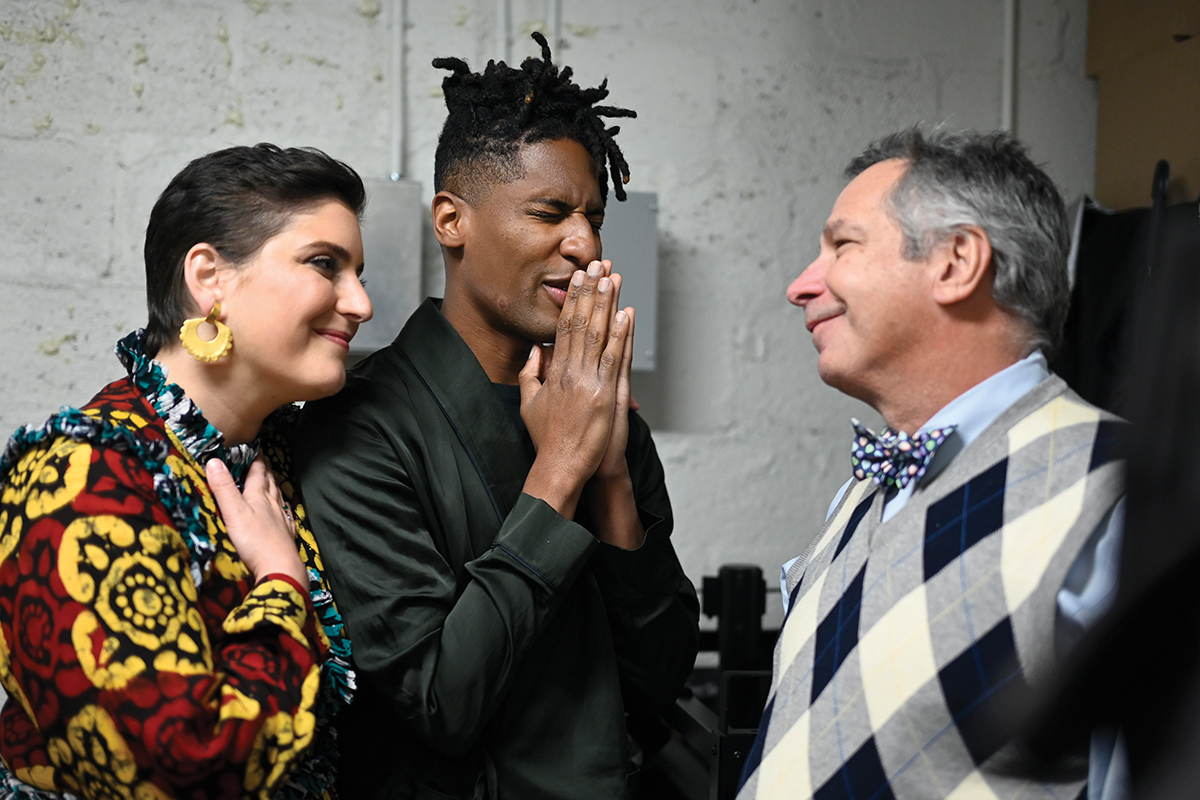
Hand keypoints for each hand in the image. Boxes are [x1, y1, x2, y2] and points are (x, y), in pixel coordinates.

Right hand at [206, 456, 306, 586]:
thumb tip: (213, 461)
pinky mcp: (285, 534)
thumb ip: (223, 488)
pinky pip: (285, 515)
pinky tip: (284, 510)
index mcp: (259, 497)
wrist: (279, 567)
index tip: (256, 447)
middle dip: (266, 470)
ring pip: (278, 497)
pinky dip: (283, 508)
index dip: (257, 459)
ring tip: (273, 480)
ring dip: (275, 486)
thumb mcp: (233, 512)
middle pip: (270, 483)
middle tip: (265, 460)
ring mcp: (281, 520)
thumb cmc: (254, 540)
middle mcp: (272, 505)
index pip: (258, 472)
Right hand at [519, 260, 631, 518]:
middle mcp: (571, 372)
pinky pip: (615, 358)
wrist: (560, 465)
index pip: (564, 326)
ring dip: (608, 304)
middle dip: (591, 291)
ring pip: (600, 334)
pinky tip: (627, 313)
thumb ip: (531, 375)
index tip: (578, 278)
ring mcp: (590, 382)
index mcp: (554, 372)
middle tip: (597, 265)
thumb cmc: (546, 438)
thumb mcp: (529, 403)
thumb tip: (535, 352)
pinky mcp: (606, 395)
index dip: (573, 300)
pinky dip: (621, 334)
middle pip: (582, 323)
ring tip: (613, 278)